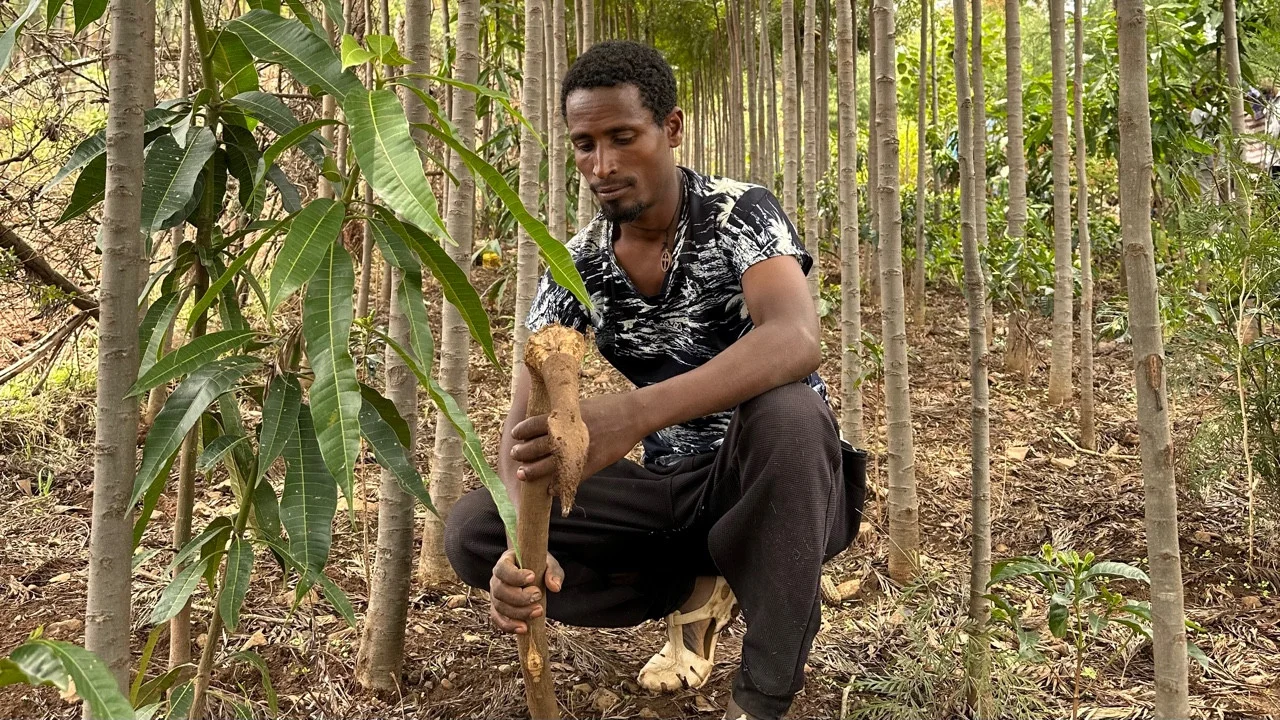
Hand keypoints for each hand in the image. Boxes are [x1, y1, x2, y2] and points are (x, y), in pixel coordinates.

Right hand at [489, 549, 563, 633]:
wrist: (532, 573)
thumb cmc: (539, 566)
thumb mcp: (548, 564)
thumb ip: (553, 572)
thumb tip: (555, 587)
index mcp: (505, 562)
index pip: (503, 569)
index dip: (515, 575)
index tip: (532, 577)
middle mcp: (496, 579)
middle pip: (500, 591)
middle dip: (520, 597)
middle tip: (538, 595)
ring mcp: (495, 595)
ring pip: (500, 607)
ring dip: (519, 612)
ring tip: (538, 612)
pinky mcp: (498, 609)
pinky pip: (498, 619)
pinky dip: (509, 626)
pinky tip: (524, 629)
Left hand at [510, 392, 646, 484]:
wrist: (631, 416)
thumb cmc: (607, 407)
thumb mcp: (580, 405)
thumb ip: (563, 416)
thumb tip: (546, 423)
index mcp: (562, 417)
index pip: (532, 425)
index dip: (521, 432)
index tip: (515, 435)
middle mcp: (566, 435)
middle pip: (535, 447)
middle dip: (522, 453)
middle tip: (516, 455)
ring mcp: (577, 452)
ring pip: (546, 466)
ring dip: (532, 472)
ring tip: (523, 473)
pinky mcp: (590, 464)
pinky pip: (568, 479)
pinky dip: (556, 486)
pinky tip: (548, 490)